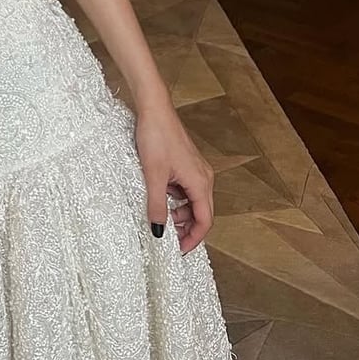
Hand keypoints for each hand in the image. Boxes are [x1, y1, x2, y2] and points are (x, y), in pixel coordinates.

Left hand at [133, 103, 214, 253]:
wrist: (154, 107)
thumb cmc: (156, 137)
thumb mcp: (153, 176)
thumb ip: (157, 206)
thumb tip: (159, 232)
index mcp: (201, 183)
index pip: (205, 221)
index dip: (193, 239)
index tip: (179, 251)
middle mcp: (204, 177)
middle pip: (201, 213)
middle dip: (186, 228)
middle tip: (168, 238)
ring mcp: (196, 169)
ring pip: (193, 201)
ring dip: (180, 213)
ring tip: (160, 217)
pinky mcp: (186, 162)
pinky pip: (186, 188)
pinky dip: (176, 198)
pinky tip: (160, 196)